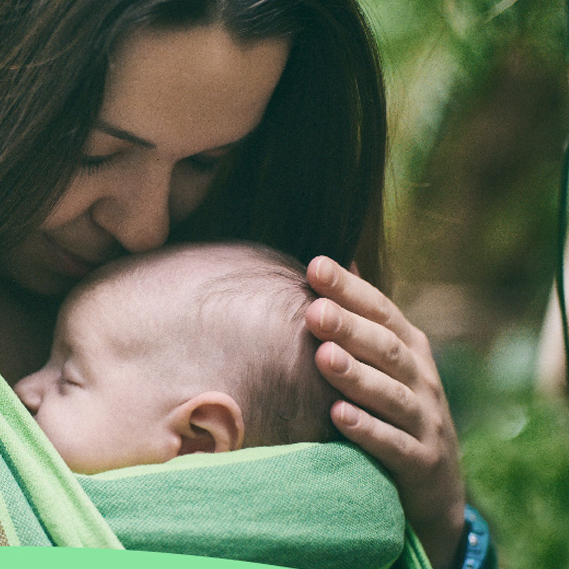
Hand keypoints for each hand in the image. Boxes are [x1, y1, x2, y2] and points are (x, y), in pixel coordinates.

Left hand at [305, 256, 465, 568]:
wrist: (435, 486)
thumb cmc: (395, 412)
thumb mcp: (384, 363)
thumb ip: (359, 318)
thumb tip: (325, 263)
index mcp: (410, 349)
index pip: (380, 311)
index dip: (350, 289)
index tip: (314, 266)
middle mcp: (422, 379)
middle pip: (386, 349)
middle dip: (350, 328)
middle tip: (314, 312)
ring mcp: (426, 421)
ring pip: (390, 395)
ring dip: (356, 376)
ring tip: (323, 358)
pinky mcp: (422, 462)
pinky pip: (394, 445)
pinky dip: (367, 430)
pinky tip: (338, 416)